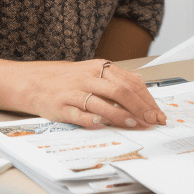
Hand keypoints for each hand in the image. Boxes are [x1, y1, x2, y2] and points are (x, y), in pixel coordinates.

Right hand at [20, 59, 166, 129]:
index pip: (131, 83)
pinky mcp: (62, 107)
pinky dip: (94, 122)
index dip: (147, 99)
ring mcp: (75, 92)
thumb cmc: (70, 80)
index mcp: (101, 67)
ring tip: (134, 124)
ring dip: (121, 116)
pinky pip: (81, 115)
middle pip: (121, 91)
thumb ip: (117, 82)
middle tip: (151, 121)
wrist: (36, 81)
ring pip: (103, 103)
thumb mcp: (95, 74)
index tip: (157, 113)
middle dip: (140, 108)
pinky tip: (104, 126)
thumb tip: (143, 96)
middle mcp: (89, 77)